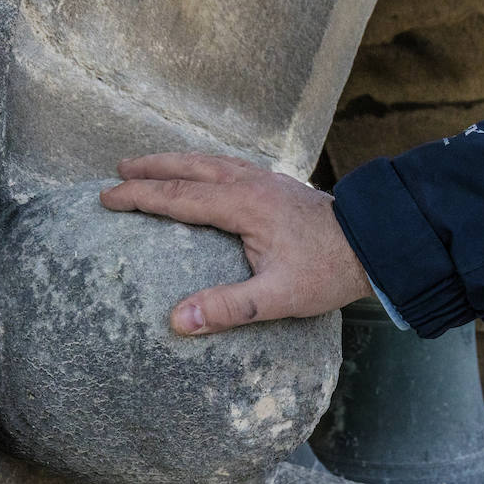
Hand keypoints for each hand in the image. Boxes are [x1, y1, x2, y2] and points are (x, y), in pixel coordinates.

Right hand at [99, 153, 373, 335]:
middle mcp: (250, 183)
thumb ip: (228, 308)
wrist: (376, 243)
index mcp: (242, 205)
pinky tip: (204, 175)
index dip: (138, 197)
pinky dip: (203, 166)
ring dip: (175, 162)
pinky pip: (228, 166)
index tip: (107, 198)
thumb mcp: (278, 297)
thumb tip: (178, 322)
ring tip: (149, 166)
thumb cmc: (328, 271)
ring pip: (209, 162)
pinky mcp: (278, 185)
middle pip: (188, 168)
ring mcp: (265, 179)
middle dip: (150, 169)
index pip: (177, 197)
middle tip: (116, 171)